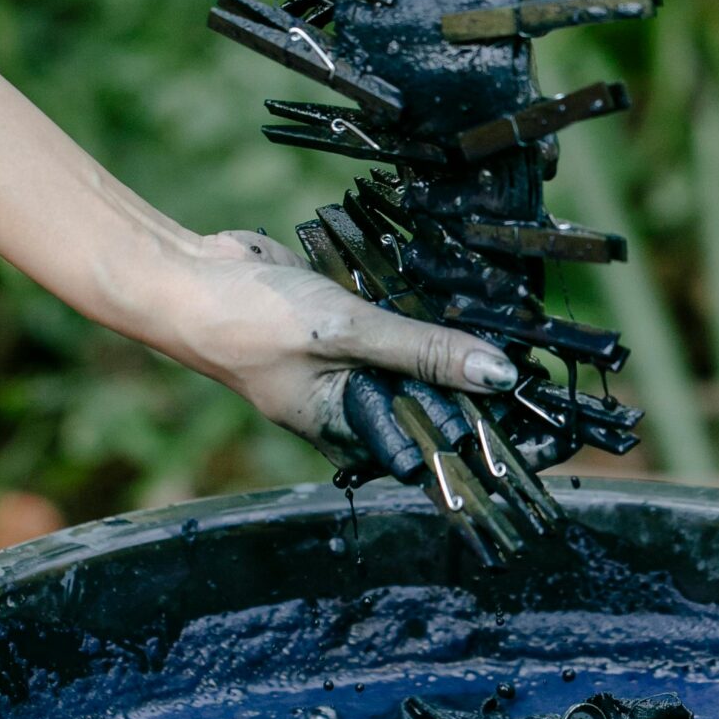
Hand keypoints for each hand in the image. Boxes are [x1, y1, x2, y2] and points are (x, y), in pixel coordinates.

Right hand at [165, 230, 516, 456]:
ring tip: (499, 318)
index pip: (432, 441)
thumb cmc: (246, 321)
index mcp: (348, 428)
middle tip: (526, 350)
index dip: (483, 424)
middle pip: (430, 398)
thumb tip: (495, 373)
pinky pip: (391, 321)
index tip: (534, 402)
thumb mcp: (343, 332)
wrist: (184, 277)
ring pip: (413, 357)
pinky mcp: (340, 324)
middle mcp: (350, 404)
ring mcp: (344, 363)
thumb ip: (420, 349)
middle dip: (470, 374)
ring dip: (444, 338)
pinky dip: (413, 307)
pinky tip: (446, 291)